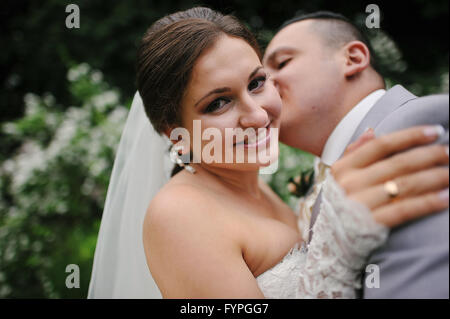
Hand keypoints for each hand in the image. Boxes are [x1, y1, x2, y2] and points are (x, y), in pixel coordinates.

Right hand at [331, 125, 448, 227]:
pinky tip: (446, 197)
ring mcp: (360, 205)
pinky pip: (405, 210)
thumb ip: (354, 153)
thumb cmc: (340, 203)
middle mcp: (350, 184)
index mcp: (343, 168)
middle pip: (397, 164)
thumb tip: (372, 131)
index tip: (435, 131)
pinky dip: (428, 203)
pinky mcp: (371, 225)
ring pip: (405, 185)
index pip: (381, 145)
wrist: (329, 241)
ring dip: (435, 178)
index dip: (410, 136)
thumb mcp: (340, 176)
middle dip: (429, 156)